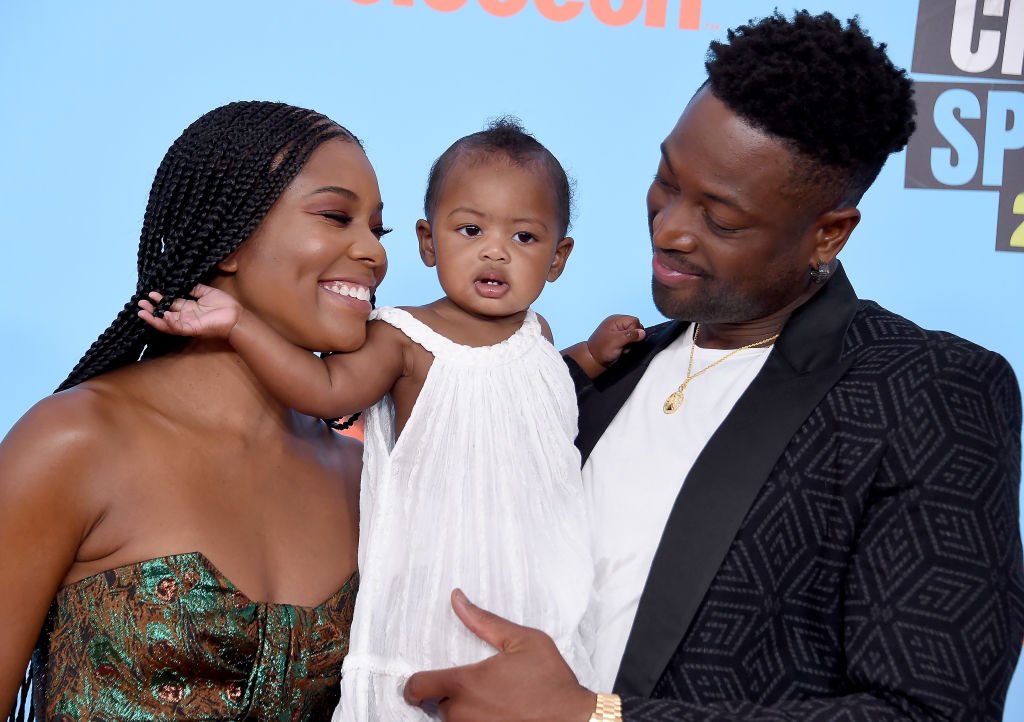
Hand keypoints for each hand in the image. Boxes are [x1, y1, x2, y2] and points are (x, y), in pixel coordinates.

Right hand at [137, 284, 241, 338]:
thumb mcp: (207, 292)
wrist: (236, 316)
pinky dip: (170, 322)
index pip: (170, 303)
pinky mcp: (193, 329)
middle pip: (164, 313)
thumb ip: (194, 288)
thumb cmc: (224, 305)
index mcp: (189, 307)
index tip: (150, 293)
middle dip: (151, 309)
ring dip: (154, 318)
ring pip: (166, 323)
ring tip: (142, 312)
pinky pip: (178, 327)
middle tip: (140, 303)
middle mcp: (186, 316)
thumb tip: (183, 282)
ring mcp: (188, 323)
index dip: (160, 299)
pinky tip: (163, 315)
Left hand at [404, 589, 595, 721]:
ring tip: (487, 702)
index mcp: (466, 684)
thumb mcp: (521, 640)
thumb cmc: (551, 681)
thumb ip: (484, 621)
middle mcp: (463, 714)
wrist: (573, 720)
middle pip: (436, 706)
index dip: (414, 684)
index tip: (421, 682)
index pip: (417, 687)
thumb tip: (457, 599)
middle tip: (471, 687)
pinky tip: (495, 715)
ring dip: (461, 713)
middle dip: (448, 697)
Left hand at [587, 315, 644, 367]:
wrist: (594, 360)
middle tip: (623, 344)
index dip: (634, 331)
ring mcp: (619, 332)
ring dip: (630, 344)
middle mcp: (618, 324)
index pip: (635, 320)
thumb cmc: (601, 349)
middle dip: (633, 338)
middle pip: (636, 328)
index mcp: (616, 320)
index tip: (626, 339)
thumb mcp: (617, 341)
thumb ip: (630, 335)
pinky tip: (622, 350)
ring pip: (635, 336)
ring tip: (621, 348)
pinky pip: (631, 341)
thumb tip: (642, 332)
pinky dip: (628, 347)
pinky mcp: (620, 340)